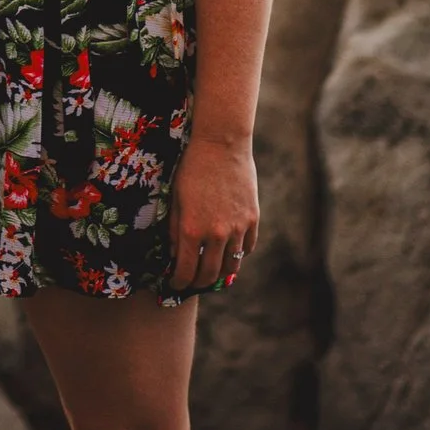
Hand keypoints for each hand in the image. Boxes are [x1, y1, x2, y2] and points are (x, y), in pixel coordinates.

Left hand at [167, 135, 258, 291]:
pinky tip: (230, 252)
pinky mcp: (253, 219)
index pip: (186, 270)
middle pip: (210, 273)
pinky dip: (238, 254)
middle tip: (193, 282)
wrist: (222, 145)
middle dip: (199, 282)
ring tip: (212, 271)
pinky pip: (247, 247)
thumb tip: (176, 254)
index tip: (176, 285)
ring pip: (232, 265)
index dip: (180, 282)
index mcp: (193, 229)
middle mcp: (217, 234)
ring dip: (221, 272)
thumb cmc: (192, 168)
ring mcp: (238, 228)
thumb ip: (176, 229)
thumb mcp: (176, 198)